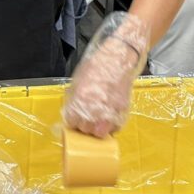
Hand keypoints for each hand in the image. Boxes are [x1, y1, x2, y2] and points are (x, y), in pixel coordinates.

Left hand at [63, 12, 148, 138]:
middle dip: (84, 125)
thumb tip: (72, 112)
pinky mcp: (122, 112)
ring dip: (97, 129)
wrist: (117, 60)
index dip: (73, 121)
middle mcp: (94, 108)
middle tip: (87, 118)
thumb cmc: (97, 67)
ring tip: (97, 120)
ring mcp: (109, 111)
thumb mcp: (78, 81)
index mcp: (80, 99)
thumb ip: (74, 99)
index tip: (75, 119)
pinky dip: (111, 126)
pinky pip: (114, 128)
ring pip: (99, 133)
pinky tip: (108, 117)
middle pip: (84, 129)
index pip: (71, 122)